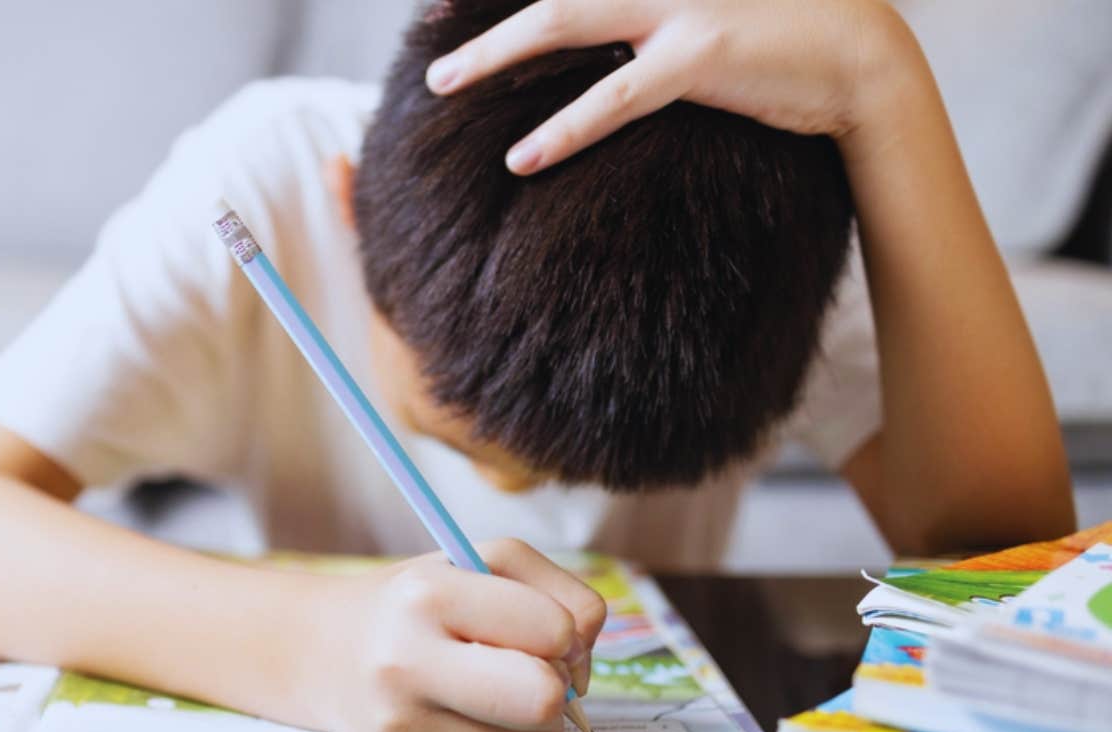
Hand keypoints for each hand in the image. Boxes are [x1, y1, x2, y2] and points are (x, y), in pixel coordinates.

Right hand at [310, 539, 606, 731]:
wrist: (328, 653)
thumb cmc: (423, 602)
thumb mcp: (483, 562)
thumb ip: (559, 592)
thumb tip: (582, 666)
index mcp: (426, 596)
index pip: (553, 630)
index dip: (564, 633)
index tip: (539, 631)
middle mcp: (404, 665)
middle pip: (544, 702)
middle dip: (555, 690)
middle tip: (530, 673)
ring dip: (530, 727)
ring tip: (490, 697)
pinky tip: (463, 726)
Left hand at [425, 0, 920, 173]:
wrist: (862, 56)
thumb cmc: (777, 29)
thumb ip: (641, 8)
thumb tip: (588, 37)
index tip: (443, 2)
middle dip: (478, 4)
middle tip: (425, 33)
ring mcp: (681, 1)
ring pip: (563, 18)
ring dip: (494, 53)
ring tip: (443, 85)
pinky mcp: (702, 54)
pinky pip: (615, 96)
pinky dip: (564, 129)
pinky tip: (521, 159)